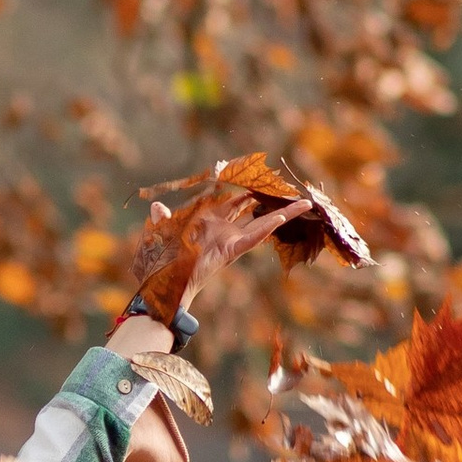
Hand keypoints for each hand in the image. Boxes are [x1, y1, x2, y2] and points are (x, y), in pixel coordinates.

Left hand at [140, 191, 313, 291]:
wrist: (162, 283)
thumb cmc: (162, 260)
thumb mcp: (162, 233)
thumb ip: (163, 219)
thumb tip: (157, 207)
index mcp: (211, 222)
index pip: (235, 202)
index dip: (247, 191)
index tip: (261, 179)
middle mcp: (225, 230)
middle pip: (254, 209)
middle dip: (271, 198)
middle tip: (289, 188)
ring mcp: (230, 240)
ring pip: (262, 223)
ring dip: (283, 214)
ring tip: (304, 204)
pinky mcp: (231, 250)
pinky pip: (253, 238)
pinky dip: (267, 228)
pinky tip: (283, 218)